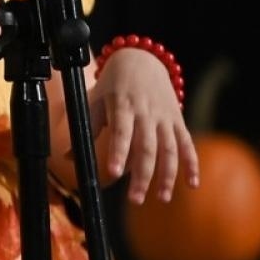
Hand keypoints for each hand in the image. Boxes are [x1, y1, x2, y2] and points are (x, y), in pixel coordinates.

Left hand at [89, 47, 199, 203]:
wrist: (142, 60)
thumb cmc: (113, 84)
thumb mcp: (95, 99)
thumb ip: (86, 127)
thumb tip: (67, 157)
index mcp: (123, 106)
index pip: (121, 132)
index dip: (118, 152)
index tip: (113, 172)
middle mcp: (146, 113)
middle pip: (146, 148)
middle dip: (142, 175)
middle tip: (134, 199)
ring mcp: (165, 118)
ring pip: (169, 149)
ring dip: (167, 176)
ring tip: (161, 198)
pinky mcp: (178, 121)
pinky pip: (187, 145)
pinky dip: (192, 164)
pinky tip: (192, 185)